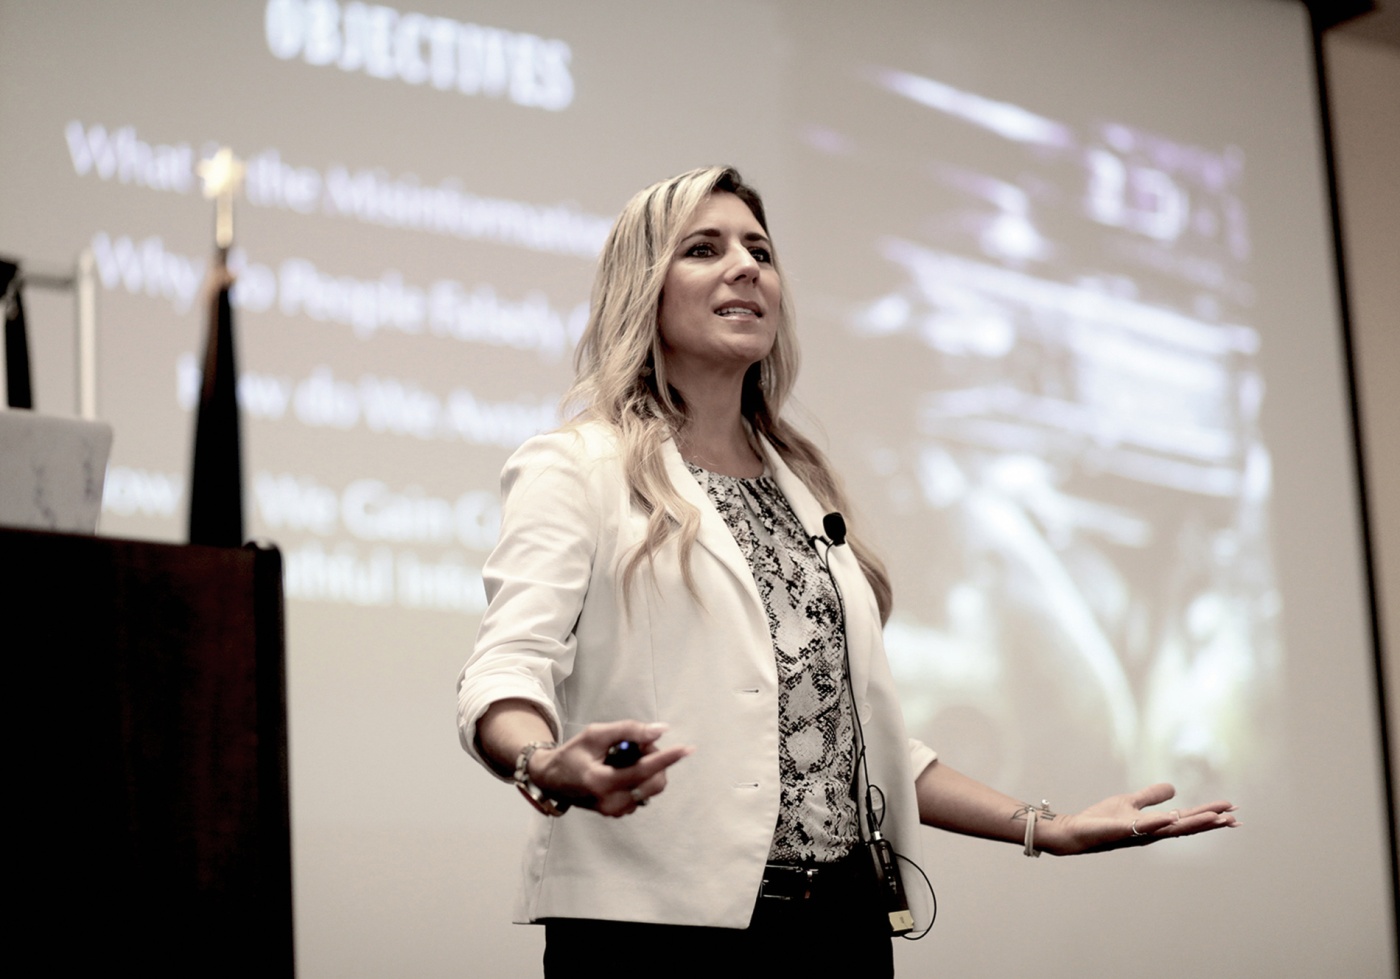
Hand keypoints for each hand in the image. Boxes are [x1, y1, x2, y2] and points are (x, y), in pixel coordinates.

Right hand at [529, 720, 693, 817]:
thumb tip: (660, 731)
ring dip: (650, 769)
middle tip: (639, 745)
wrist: (553, 780)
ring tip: (628, 758)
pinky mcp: (618, 813)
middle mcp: (611, 802)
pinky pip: (643, 794)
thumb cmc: (573, 754)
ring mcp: (615, 811)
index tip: (688, 749)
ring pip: (652, 788)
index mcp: (601, 782)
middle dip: (656, 760)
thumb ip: (628, 730)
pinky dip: (642, 779)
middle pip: (655, 782)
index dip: (667, 758)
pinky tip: (624, 770)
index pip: (643, 770)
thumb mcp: (595, 734)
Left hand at [1040, 783, 1237, 855]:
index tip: (1232, 810)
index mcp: (1155, 825)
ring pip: (1170, 829)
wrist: (1075, 831)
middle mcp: (1151, 833)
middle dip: (1211, 822)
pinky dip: (1157, 823)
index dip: (1209, 815)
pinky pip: (1141, 827)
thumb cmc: (1101, 819)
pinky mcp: (1121, 830)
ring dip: (1193, 823)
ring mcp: (1137, 833)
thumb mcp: (1130, 802)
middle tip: (1236, 817)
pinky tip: (1171, 818)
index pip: (1187, 818)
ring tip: (1216, 817)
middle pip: (1186, 826)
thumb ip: (1151, 796)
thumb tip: (1174, 788)